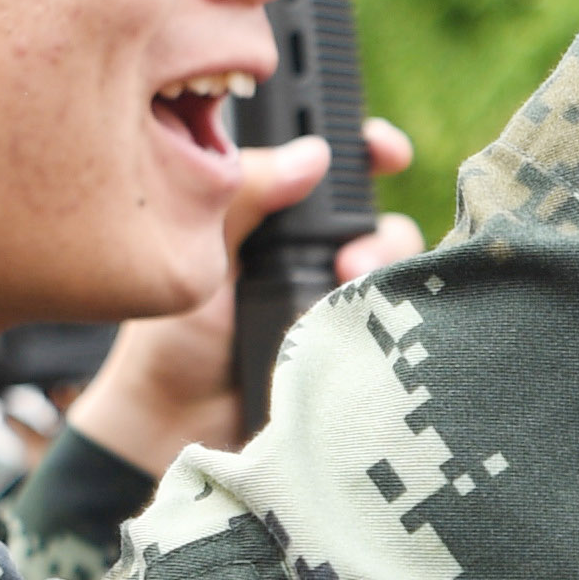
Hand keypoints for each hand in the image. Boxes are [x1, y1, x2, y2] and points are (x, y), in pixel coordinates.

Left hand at [64, 130, 424, 474]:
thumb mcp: (200, 254)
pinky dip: (402, 309)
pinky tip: (377, 318)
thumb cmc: (172, 344)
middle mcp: (314, 259)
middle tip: (349, 249)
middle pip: (375, 216)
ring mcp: (340, 305)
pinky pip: (406, 318)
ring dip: (386, 264)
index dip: (363, 151)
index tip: (381, 149)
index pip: (329, 173)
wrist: (178, 430)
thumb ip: (242, 194)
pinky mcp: (360, 349)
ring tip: (350, 284)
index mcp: (274, 224)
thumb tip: (310, 156)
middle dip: (376, 221)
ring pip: (396, 264)